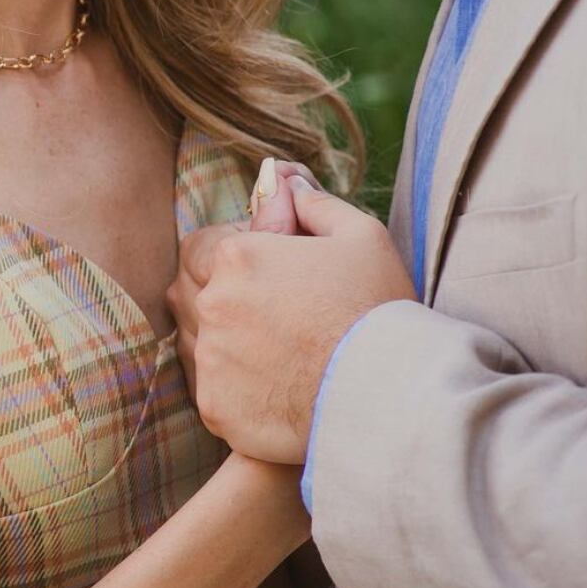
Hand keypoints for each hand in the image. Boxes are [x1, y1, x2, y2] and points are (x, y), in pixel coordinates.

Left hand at [167, 173, 414, 463]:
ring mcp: (210, 358)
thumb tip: (283, 181)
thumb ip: (312, 203)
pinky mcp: (215, 406)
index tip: (274, 276)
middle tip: (278, 315)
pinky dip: (235, 388)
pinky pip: (212, 388)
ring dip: (228, 341)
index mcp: (237, 256)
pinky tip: (275, 387)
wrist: (390, 395)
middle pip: (195, 291)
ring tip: (280, 352)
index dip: (239, 258)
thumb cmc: (378, 309)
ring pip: (201, 342)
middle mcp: (212, 304)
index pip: (206, 246)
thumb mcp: (360, 235)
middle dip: (227, 297)